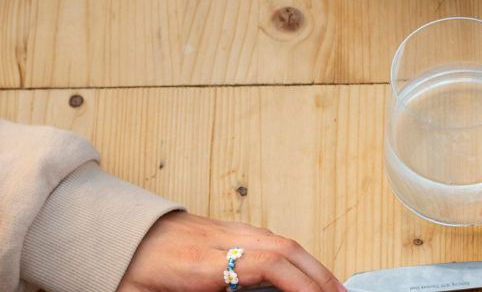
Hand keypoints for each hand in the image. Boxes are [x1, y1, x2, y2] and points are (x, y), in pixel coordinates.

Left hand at [117, 212, 343, 291]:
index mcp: (200, 261)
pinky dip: (300, 258)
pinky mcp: (230, 229)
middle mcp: (221, 239)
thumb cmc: (127, 270)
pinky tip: (308, 273)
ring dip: (315, 267)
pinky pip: (275, 241)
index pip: (265, 265)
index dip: (298, 284)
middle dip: (320, 278)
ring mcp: (228, 229)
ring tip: (336, 290)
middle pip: (285, 251)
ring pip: (285, 243)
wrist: (113, 232)